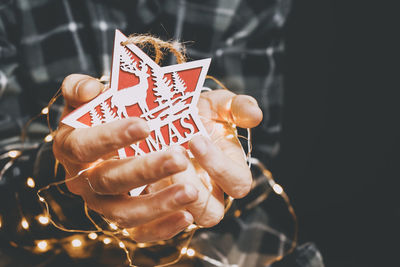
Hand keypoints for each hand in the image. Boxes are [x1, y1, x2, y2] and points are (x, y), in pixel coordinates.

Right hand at [54, 74, 198, 241]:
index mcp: (71, 148)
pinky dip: (163, 228)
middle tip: (179, 157)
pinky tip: (187, 215)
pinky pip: (140, 232)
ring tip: (191, 191)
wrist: (101, 144)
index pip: (84, 146)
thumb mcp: (84, 97)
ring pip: (125, 213)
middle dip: (145, 170)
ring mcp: (103, 204)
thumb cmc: (98, 118)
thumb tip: (90, 89)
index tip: (144, 125)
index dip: (111, 136)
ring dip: (159, 203)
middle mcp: (84, 181)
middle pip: (109, 181)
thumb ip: (80, 88)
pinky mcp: (123, 219)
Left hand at [145, 89, 262, 226]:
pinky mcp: (155, 207)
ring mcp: (182, 202)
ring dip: (169, 196)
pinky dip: (147, 213)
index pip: (237, 183)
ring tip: (154, 166)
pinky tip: (139, 185)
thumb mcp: (218, 105)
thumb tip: (255, 114)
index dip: (219, 166)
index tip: (195, 140)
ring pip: (182, 218)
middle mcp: (208, 193)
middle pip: (211, 212)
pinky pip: (152, 227)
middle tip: (175, 157)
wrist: (165, 118)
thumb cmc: (198, 113)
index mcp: (229, 172)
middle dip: (193, 187)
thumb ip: (237, 107)